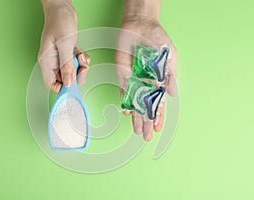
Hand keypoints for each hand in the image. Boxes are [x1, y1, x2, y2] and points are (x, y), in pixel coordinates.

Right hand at [38, 0, 89, 92]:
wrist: (62, 8)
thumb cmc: (59, 22)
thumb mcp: (64, 44)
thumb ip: (66, 65)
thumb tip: (68, 83)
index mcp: (47, 62)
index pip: (51, 84)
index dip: (62, 88)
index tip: (73, 84)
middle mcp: (53, 62)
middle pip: (65, 80)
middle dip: (76, 75)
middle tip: (82, 67)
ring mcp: (60, 58)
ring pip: (73, 72)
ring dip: (80, 67)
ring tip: (81, 56)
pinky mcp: (67, 54)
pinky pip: (76, 63)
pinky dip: (82, 60)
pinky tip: (81, 52)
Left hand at [116, 13, 176, 140]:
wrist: (140, 25)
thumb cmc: (157, 38)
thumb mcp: (169, 56)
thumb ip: (170, 75)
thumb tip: (171, 94)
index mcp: (159, 81)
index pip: (159, 102)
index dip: (158, 116)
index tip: (158, 128)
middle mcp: (146, 83)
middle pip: (146, 106)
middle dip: (146, 122)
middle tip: (146, 137)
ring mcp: (134, 80)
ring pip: (135, 103)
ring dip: (136, 116)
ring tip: (136, 130)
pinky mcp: (123, 74)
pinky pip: (124, 90)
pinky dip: (125, 101)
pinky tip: (126, 112)